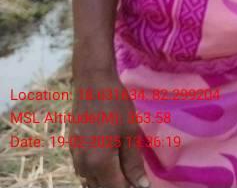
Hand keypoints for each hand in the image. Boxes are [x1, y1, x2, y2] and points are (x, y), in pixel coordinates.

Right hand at [70, 69, 148, 187]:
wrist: (91, 81)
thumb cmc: (115, 103)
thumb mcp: (130, 131)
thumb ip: (134, 162)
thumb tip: (141, 186)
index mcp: (98, 163)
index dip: (130, 187)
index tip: (141, 182)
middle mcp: (83, 165)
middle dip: (118, 184)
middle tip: (133, 174)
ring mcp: (75, 157)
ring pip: (91, 182)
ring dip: (106, 181)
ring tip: (123, 168)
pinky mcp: (72, 149)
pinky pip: (84, 171)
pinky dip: (97, 173)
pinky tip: (110, 160)